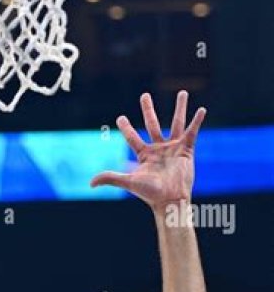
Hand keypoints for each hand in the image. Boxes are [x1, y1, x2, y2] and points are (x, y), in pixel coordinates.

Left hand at [90, 91, 206, 208]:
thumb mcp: (128, 182)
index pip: (132, 137)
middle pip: (152, 124)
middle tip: (144, 95)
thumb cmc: (150, 193)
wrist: (170, 199)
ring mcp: (173, 148)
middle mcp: (158, 149)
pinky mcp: (187, 150)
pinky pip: (192, 132)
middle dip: (148, 109)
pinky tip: (202, 110)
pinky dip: (197, 121)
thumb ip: (110, 178)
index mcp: (144, 155)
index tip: (120, 118)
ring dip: (180, 108)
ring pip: (176, 123)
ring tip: (183, 92)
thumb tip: (90, 183)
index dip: (126, 128)